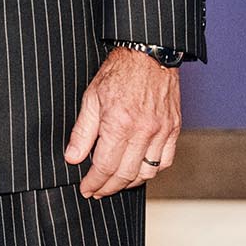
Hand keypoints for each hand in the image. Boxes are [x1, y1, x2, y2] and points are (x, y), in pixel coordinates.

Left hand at [64, 47, 181, 196]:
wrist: (148, 55)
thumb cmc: (118, 72)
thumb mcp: (91, 98)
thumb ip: (82, 132)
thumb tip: (72, 158)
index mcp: (119, 124)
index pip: (105, 165)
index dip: (94, 182)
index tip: (86, 189)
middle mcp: (143, 131)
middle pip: (125, 174)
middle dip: (109, 187)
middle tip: (97, 191)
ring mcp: (161, 131)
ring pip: (147, 172)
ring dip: (130, 183)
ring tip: (115, 183)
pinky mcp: (173, 129)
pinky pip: (165, 160)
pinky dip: (152, 170)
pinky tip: (139, 170)